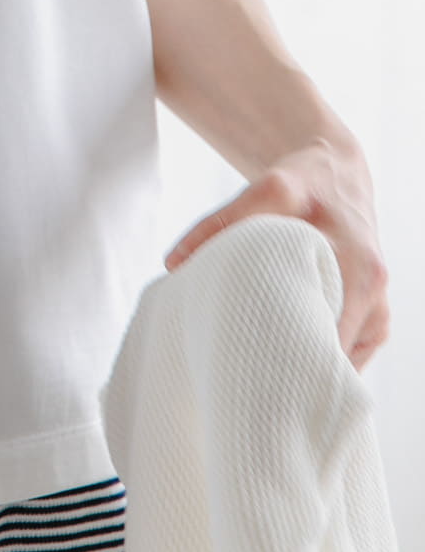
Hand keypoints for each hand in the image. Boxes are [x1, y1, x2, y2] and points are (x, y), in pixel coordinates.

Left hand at [163, 136, 390, 369]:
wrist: (337, 170)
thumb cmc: (304, 182)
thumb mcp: (268, 190)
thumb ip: (222, 223)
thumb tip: (173, 263)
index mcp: (361, 269)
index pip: (332, 336)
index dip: (295, 358)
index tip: (256, 372)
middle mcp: (376, 293)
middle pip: (337, 352)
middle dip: (299, 368)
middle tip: (253, 381)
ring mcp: (378, 305)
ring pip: (345, 355)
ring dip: (311, 364)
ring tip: (267, 375)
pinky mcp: (371, 311)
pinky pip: (350, 349)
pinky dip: (322, 355)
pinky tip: (290, 360)